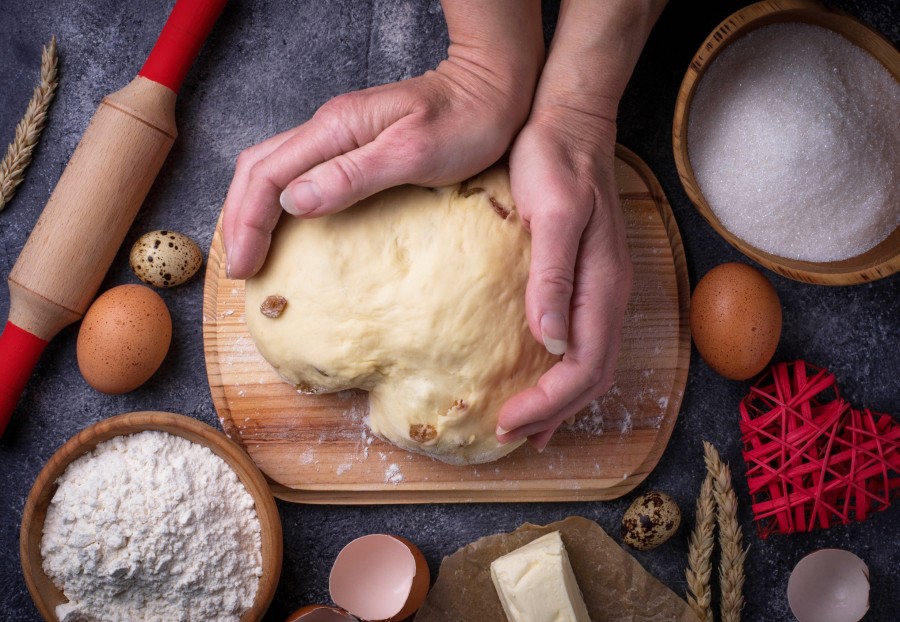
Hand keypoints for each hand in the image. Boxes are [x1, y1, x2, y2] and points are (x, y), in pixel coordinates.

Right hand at [222, 0, 542, 279]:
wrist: (493, 89)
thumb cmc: (466, 122)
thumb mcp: (412, 154)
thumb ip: (352, 176)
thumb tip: (294, 201)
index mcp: (336, 129)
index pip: (266, 175)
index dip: (246, 223)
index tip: (243, 268)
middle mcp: (329, 127)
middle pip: (257, 168)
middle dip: (239, 218)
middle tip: (239, 268)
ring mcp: (339, 134)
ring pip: (273, 168)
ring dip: (253, 210)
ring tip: (252, 251)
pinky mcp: (354, 144)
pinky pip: (299, 172)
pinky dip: (279, 201)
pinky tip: (287, 225)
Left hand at [496, 109, 631, 450]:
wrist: (570, 122)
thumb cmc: (556, 162)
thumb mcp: (553, 214)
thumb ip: (554, 278)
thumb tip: (549, 342)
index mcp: (603, 285)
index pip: (583, 366)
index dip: (548, 404)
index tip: (507, 424)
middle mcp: (611, 294)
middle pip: (592, 375)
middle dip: (554, 413)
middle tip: (510, 436)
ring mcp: (604, 287)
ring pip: (592, 362)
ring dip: (562, 399)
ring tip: (530, 426)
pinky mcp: (590, 278)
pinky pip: (586, 341)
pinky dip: (565, 372)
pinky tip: (541, 373)